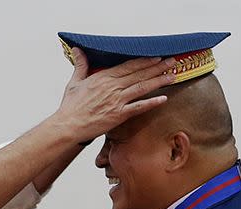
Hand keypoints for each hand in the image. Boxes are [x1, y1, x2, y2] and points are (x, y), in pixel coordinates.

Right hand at [54, 47, 175, 142]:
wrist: (68, 126)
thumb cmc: (70, 106)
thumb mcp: (74, 82)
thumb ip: (80, 65)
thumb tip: (77, 50)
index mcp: (103, 77)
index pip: (128, 66)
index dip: (144, 61)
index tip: (156, 56)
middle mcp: (112, 87)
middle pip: (139, 74)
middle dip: (157, 67)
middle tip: (172, 62)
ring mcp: (116, 101)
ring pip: (142, 88)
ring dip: (159, 81)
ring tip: (172, 76)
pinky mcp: (118, 115)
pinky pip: (138, 107)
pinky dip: (151, 102)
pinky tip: (163, 98)